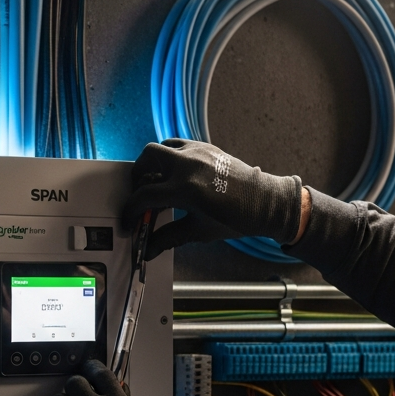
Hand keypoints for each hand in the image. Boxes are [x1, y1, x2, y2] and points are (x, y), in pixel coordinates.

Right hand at [123, 138, 302, 258]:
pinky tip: (175, 174)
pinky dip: (170, 157)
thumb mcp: (198, 231)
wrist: (265, 202)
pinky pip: (178, 145)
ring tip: (155, 180)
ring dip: (152, 162)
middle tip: (139, 192)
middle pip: (146, 158)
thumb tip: (149, 250)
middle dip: (138, 175)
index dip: (131, 210)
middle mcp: (188, 165)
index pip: (144, 196)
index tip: (128, 220)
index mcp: (185, 189)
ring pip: (161, 146)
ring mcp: (197, 152)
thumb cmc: (235, 219)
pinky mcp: (206, 147)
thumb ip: (168, 238)